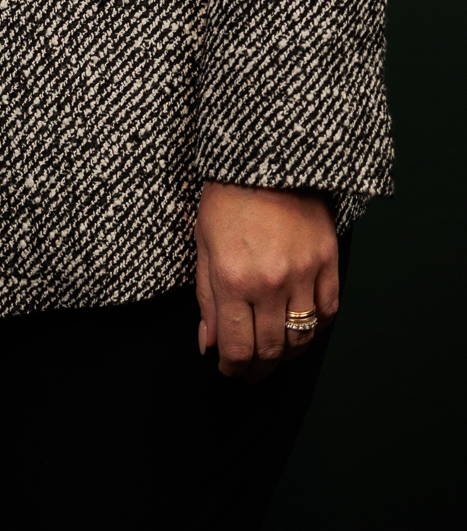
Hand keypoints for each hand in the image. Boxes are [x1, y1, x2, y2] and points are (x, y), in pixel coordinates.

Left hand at [194, 180, 337, 383]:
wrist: (266, 158)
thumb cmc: (227, 197)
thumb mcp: (202, 244)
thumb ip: (206, 298)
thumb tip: (209, 344)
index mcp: (232, 278)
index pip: (236, 348)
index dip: (231, 369)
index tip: (227, 369)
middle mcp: (270, 282)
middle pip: (270, 350)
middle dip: (257, 370)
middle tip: (249, 372)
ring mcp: (303, 274)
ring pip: (301, 339)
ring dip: (287, 356)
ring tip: (274, 356)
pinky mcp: (328, 262)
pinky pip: (328, 313)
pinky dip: (315, 330)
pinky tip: (301, 330)